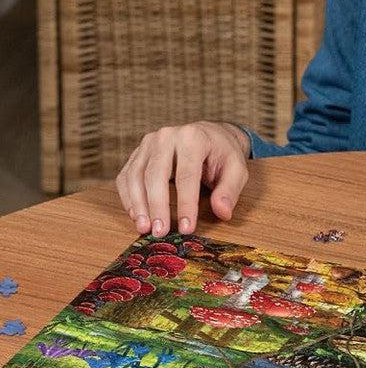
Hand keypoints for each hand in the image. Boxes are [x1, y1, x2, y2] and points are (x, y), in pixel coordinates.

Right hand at [116, 121, 250, 237]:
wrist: (210, 135)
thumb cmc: (223, 155)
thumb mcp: (237, 169)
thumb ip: (229, 190)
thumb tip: (222, 212)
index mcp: (193, 138)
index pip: (186, 175)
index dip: (185, 204)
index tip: (186, 228)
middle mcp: (167, 136)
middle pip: (156, 174)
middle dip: (157, 206)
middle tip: (160, 232)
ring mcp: (148, 143)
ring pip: (136, 175)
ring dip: (138, 204)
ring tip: (144, 228)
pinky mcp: (137, 152)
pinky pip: (126, 176)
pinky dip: (128, 197)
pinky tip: (136, 215)